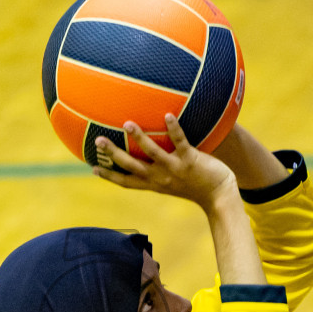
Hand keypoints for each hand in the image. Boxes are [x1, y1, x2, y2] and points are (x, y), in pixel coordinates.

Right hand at [93, 115, 236, 210]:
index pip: (126, 182)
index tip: (93, 168)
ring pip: (152, 153)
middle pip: (131, 166)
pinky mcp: (190, 160)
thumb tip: (152, 157)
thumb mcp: (173, 183)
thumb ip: (160, 172)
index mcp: (154, 184)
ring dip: (139, 139)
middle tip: (97, 140)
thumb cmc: (197, 186)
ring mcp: (174, 169)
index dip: (109, 176)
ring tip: (127, 124)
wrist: (219, 196)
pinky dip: (174, 129)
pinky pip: (180, 142)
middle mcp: (160, 178)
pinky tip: (168, 115)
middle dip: (113, 154)